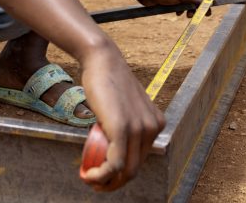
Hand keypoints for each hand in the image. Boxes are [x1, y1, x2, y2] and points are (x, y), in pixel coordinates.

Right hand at [78, 44, 165, 190]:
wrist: (103, 61)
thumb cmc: (109, 82)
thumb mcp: (125, 107)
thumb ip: (127, 123)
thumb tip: (115, 145)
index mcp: (156, 124)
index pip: (140, 158)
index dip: (121, 173)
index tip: (104, 176)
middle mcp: (152, 127)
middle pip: (134, 169)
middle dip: (114, 183)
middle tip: (94, 183)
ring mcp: (139, 128)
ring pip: (125, 171)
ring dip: (105, 182)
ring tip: (89, 180)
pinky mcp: (123, 128)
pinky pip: (114, 164)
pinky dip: (101, 175)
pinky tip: (89, 175)